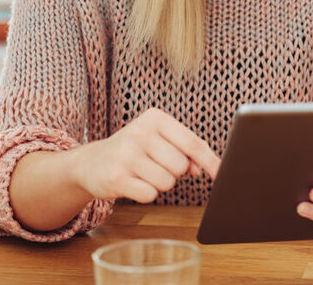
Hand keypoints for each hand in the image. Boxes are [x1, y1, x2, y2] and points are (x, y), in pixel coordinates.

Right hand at [69, 107, 219, 202]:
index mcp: (155, 118)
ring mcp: (126, 154)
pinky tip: (132, 182)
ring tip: (142, 172)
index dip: (210, 161)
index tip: (222, 173)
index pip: (192, 143)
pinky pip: (150, 194)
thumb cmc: (135, 149)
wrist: (91, 162)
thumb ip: (186, 149)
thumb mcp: (160, 140)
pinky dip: (146, 193)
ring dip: (159, 183)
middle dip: (173, 172)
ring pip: (167, 182)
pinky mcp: (116, 177)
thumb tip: (205, 168)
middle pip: (180, 166)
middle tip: (155, 165)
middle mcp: (140, 132)